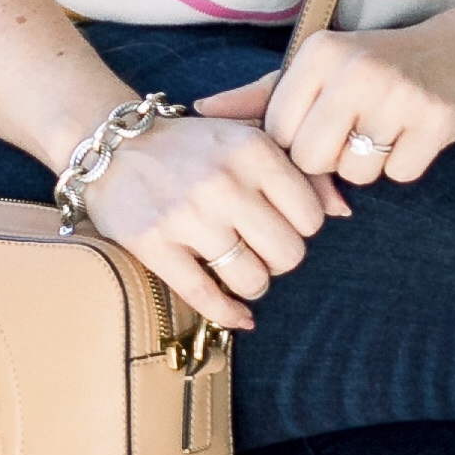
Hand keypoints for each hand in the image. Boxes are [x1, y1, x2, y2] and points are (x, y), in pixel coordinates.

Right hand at [87, 104, 347, 331]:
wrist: (112, 148)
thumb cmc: (191, 147)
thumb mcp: (246, 140)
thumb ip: (298, 171)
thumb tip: (343, 212)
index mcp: (252, 149)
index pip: (311, 216)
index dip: (301, 228)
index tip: (281, 223)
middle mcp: (223, 180)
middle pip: (287, 253)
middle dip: (279, 260)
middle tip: (261, 251)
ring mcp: (187, 215)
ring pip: (251, 279)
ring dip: (253, 285)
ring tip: (241, 271)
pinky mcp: (154, 244)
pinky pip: (206, 297)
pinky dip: (228, 313)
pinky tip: (237, 314)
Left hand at [210, 7, 454, 197]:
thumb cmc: (381, 66)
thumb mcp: (321, 67)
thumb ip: (262, 94)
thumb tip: (201, 109)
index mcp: (319, 53)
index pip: (278, 133)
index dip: (297, 146)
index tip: (322, 128)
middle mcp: (355, 68)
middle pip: (312, 158)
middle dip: (331, 161)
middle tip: (356, 133)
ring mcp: (399, 92)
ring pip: (357, 174)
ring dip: (371, 165)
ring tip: (388, 128)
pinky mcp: (436, 118)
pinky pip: (400, 175)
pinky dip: (407, 165)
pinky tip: (415, 134)